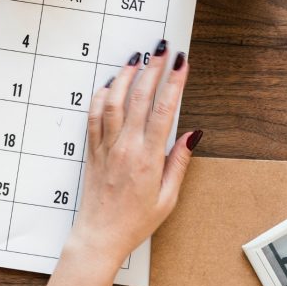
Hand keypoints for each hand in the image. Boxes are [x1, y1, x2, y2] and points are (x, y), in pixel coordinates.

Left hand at [74, 42, 195, 259]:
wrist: (99, 235)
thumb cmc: (135, 222)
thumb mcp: (168, 198)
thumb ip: (179, 162)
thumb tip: (193, 134)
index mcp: (148, 159)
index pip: (163, 111)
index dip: (173, 83)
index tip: (181, 64)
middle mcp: (125, 148)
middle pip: (138, 98)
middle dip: (152, 69)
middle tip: (162, 49)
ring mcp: (106, 147)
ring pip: (113, 101)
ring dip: (125, 76)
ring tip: (136, 58)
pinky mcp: (93, 150)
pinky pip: (94, 117)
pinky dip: (101, 97)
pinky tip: (108, 85)